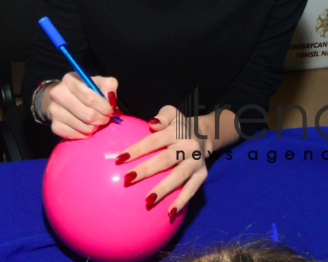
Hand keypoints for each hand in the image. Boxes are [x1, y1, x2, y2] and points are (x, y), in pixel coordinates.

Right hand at [43, 72, 119, 138]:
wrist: (64, 99)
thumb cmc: (85, 90)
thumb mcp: (98, 82)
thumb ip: (109, 85)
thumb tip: (110, 97)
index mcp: (70, 80)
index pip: (91, 98)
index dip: (105, 107)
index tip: (110, 110)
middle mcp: (58, 94)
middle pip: (88, 115)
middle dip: (102, 119)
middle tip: (105, 118)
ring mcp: (54, 111)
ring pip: (83, 127)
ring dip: (94, 127)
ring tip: (95, 121)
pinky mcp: (54, 126)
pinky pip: (76, 135)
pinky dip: (85, 134)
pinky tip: (85, 126)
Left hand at [115, 106, 208, 220]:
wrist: (207, 133)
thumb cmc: (179, 125)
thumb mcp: (172, 113)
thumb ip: (162, 116)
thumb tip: (152, 124)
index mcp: (177, 131)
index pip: (154, 141)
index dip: (137, 149)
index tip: (120, 159)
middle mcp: (188, 146)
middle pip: (165, 159)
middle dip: (146, 170)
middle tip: (127, 179)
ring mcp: (196, 161)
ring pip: (179, 176)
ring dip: (163, 189)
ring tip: (147, 200)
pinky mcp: (202, 174)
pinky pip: (192, 189)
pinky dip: (182, 201)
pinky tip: (169, 213)